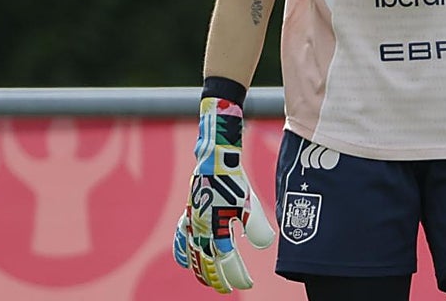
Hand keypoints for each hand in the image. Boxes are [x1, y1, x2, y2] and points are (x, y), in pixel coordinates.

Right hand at [174, 97, 274, 292]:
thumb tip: (263, 246)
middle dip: (219, 279)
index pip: (227, 264)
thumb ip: (257, 228)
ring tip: (208, 281)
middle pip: (209, 265)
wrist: (215, 158)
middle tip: (228, 289)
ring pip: (194, 256)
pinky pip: (182, 238)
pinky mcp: (189, 214)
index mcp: (217, 231)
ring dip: (202, 270)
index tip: (249, 284)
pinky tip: (184, 261)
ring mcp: (192, 224)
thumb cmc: (235, 181)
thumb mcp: (250, 204)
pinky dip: (183, 252)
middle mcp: (201, 231)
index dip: (238, 277)